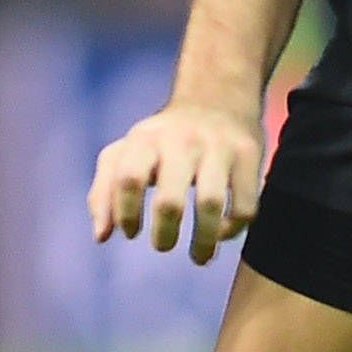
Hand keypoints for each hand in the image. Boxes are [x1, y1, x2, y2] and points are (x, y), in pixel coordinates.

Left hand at [87, 97, 266, 264]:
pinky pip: (244, 206)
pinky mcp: (249, 155)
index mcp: (145, 140)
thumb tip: (101, 236)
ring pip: (211, 205)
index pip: (127, 180)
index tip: (131, 233)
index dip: (125, 214)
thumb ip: (104, 191)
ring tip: (200, 256)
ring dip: (204, 241)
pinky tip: (222, 232)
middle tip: (162, 245)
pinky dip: (233, 229)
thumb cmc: (162, 140)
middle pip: (170, 201)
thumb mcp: (126, 152)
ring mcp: (218, 147)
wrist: (217, 95)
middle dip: (164, 235)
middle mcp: (181, 140)